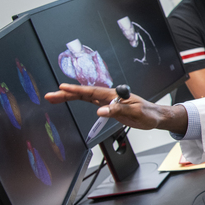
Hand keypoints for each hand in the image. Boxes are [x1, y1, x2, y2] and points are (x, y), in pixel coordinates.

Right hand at [44, 84, 186, 132]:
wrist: (154, 116)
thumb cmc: (148, 113)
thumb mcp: (135, 112)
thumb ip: (118, 110)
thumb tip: (101, 111)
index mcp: (115, 95)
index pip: (93, 91)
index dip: (77, 90)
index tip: (63, 88)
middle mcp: (109, 96)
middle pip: (85, 94)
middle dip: (67, 94)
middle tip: (50, 95)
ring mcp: (107, 101)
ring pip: (85, 97)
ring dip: (69, 97)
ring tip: (54, 98)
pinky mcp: (108, 107)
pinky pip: (90, 102)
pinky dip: (78, 100)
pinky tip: (69, 99)